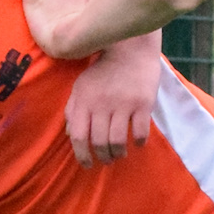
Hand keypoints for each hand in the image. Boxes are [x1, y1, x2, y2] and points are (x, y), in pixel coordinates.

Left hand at [64, 37, 159, 164]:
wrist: (130, 48)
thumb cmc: (103, 71)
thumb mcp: (81, 86)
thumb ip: (73, 109)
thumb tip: (70, 134)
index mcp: (84, 100)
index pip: (78, 135)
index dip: (81, 154)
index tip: (88, 164)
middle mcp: (101, 104)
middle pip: (99, 142)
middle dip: (103, 157)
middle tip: (107, 160)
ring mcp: (123, 104)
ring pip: (118, 140)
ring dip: (119, 153)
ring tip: (120, 154)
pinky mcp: (143, 103)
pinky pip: (140, 132)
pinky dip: (138, 142)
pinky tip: (137, 143)